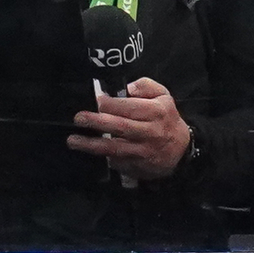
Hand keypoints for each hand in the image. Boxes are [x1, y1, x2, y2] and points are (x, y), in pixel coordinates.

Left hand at [68, 79, 191, 180]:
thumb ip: (146, 86)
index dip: (110, 103)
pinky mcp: (136, 166)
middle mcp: (149, 132)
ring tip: (73, 141)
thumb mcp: (164, 96)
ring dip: (91, 145)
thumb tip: (126, 87)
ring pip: (114, 147)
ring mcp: (142, 151)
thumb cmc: (166, 119)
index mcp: (156, 112)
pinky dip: (101, 156)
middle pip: (120, 126)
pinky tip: (87, 151)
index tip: (96, 100)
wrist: (180, 151)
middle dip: (97, 122)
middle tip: (78, 118)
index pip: (129, 107)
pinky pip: (116, 161)